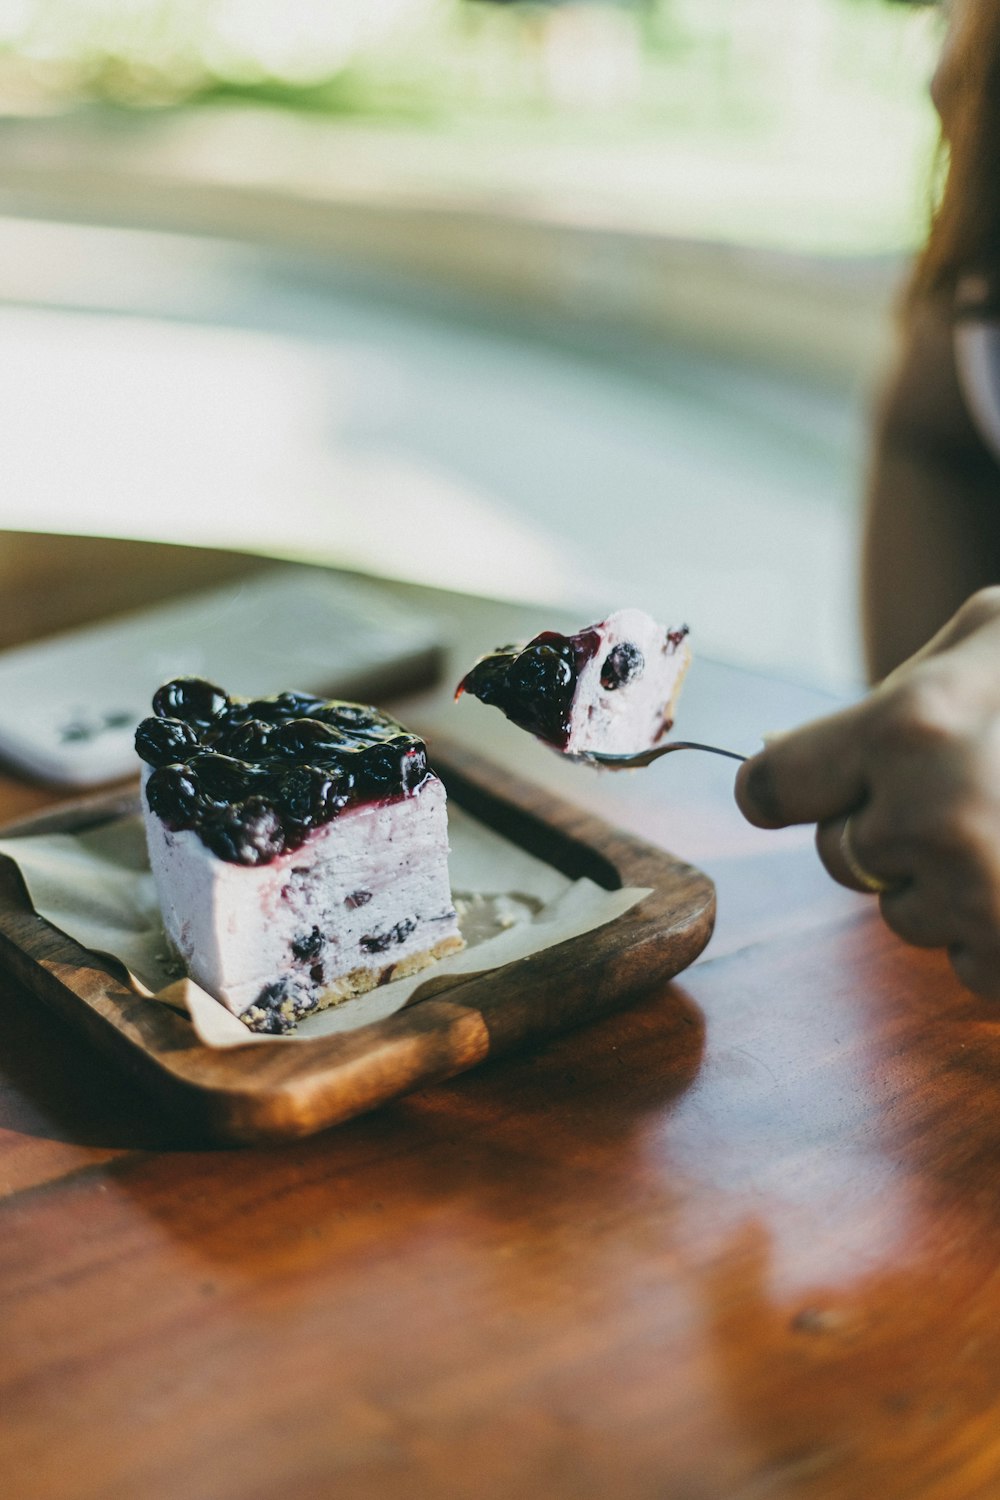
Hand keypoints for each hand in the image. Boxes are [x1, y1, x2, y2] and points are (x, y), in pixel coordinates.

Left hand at [734, 588, 999, 997]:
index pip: (773, 787)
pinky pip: (968, 965)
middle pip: (840, 855)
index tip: (813, 790)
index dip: (791, 790)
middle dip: (890, 831)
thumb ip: (899, 690)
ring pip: (902, 916)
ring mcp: (978, 900)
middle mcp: (930, 820)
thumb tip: (782, 758)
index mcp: (911, 727)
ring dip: (951, 886)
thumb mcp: (998, 641)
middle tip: (977, 794)